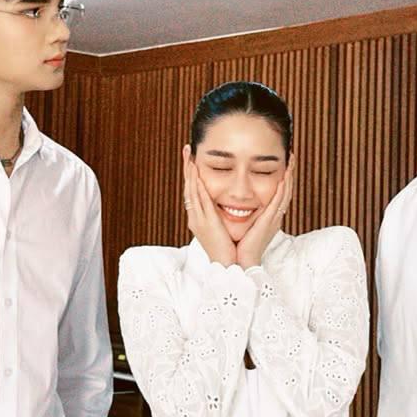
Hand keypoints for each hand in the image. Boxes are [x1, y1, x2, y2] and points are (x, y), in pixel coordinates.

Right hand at [183, 147, 235, 265]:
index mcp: (199, 219)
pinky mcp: (206, 222)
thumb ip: (221, 217)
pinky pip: (200, 199)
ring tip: (189, 155)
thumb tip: (225, 207)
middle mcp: (195, 217)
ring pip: (191, 191)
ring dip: (190, 172)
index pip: (193, 192)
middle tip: (186, 150)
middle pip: (188, 187)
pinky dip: (197, 184)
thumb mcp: (222, 230)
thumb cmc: (229, 250)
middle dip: (187, 168)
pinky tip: (197, 172)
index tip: (191, 160)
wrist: (229, 266)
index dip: (191, 175)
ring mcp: (198, 219)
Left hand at [236, 165, 292, 269]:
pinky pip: (278, 202)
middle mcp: (274, 216)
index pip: (279, 194)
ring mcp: (273, 219)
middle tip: (292, 157)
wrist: (239, 261)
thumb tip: (235, 202)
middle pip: (286, 191)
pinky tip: (284, 178)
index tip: (284, 165)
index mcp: (268, 217)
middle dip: (290, 173)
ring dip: (289, 177)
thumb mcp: (243, 224)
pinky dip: (283, 189)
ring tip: (291, 161)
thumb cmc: (238, 246)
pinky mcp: (269, 221)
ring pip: (285, 194)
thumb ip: (242, 213)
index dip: (283, 179)